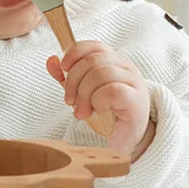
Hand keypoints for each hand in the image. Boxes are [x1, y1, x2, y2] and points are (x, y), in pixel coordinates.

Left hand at [46, 41, 153, 160]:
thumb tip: (51, 60)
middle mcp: (126, 67)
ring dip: (84, 95)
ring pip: (101, 74)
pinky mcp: (137, 100)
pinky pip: (113, 91)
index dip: (74, 54)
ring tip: (82, 112)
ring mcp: (134, 82)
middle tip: (70, 102)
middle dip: (74, 81)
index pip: (94, 46)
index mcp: (114, 61)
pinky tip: (99, 111)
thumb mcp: (80, 92)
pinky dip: (99, 101)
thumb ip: (66, 77)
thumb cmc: (104, 113)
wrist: (124, 141)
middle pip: (92, 61)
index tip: (63, 70)